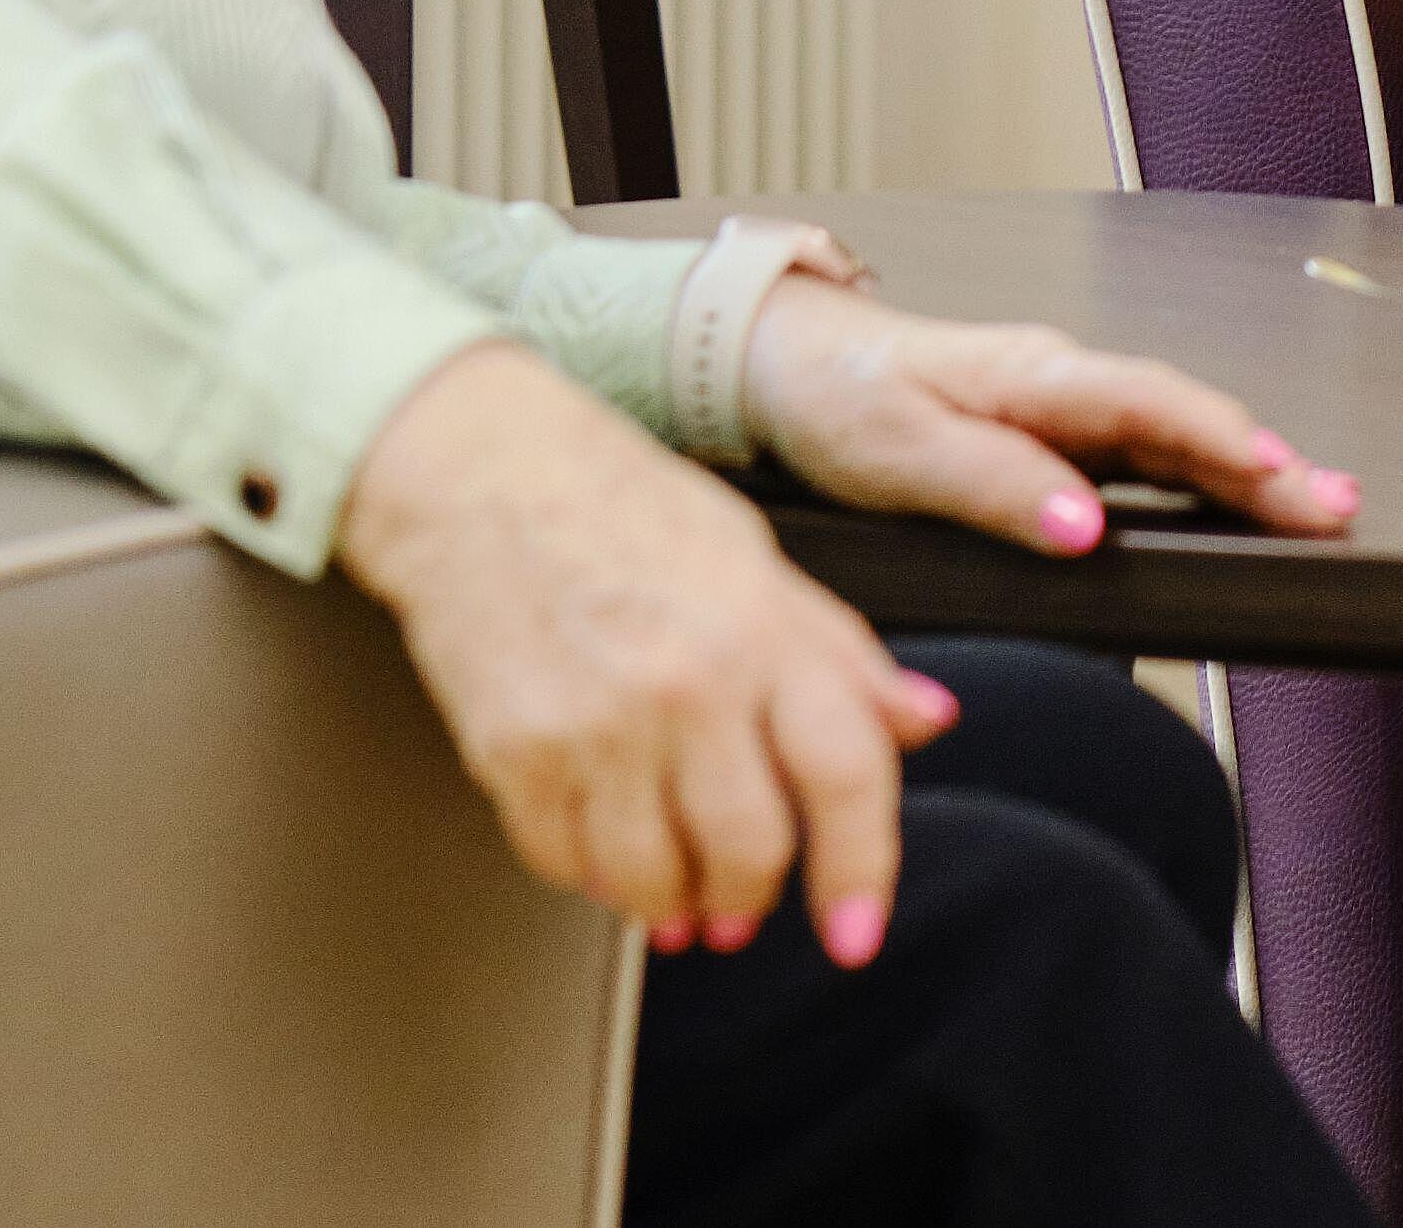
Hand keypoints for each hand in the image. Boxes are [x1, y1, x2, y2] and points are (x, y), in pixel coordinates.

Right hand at [337, 338, 945, 962]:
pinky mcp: (516, 753)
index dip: (863, 869)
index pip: (847, 774)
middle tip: (742, 903)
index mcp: (763, 629)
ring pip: (656, 880)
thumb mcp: (756, 560)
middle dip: (752, 899)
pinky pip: (567, 863)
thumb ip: (840, 656)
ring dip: (672, 906)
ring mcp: (598, 723)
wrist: (477, 471)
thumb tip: (925, 720)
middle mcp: (689, 682)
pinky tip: (604, 853)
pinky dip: (594, 880)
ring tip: (673, 893)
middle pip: (752, 849)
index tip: (856, 931)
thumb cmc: (621, 506)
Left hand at [742, 280, 1360, 555]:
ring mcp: (1068, 406)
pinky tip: (1244, 499)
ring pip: (1177, 434)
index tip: (1278, 476)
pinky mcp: (1061, 433)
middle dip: (1269, 461)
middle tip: (1337, 508)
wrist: (792, 364)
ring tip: (1321, 507)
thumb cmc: (841, 398)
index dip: (1219, 439)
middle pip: (1185, 419)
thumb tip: (1082, 526)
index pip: (1147, 403)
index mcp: (1032, 376)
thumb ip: (994, 487)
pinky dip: (1208, 474)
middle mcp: (1064, 382)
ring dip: (1250, 468)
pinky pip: (1151, 451)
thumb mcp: (900, 455)